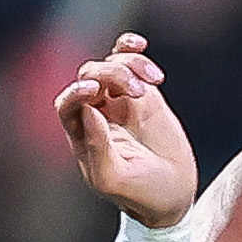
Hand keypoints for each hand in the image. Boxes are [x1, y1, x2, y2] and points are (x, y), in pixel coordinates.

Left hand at [56, 32, 200, 232]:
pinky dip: (132, 52)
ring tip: (151, 83)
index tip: (95, 91)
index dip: (76, 92)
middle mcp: (96, 115)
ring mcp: (119, 102)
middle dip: (111, 76)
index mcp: (82, 136)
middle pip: (89, 77)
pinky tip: (140, 46)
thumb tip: (87, 109)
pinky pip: (130, 62)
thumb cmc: (140, 193)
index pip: (67, 104)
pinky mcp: (143, 95)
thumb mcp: (114, 178)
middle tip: (138, 93)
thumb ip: (97, 147)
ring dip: (127, 65)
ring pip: (110, 65)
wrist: (174, 195)